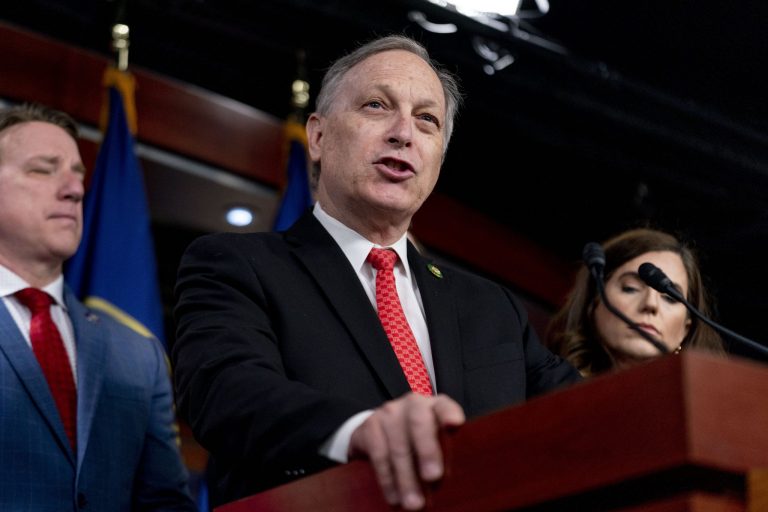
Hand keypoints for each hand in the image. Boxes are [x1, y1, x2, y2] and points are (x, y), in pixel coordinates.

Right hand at [348, 393, 464, 509]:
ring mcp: (389, 412)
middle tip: (433, 477)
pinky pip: (379, 454)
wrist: (381, 431)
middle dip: (427, 451)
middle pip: (419, 424)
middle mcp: (412, 404)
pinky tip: (394, 498)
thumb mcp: (437, 441)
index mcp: (435, 406)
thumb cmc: (420, 441)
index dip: (449, 413)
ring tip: (414, 504)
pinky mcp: (371, 425)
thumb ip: (447, 451)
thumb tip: (460, 482)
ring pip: (398, 445)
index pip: (444, 407)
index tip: (455, 424)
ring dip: (406, 478)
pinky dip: (387, 479)